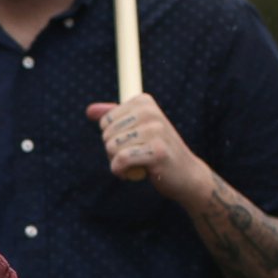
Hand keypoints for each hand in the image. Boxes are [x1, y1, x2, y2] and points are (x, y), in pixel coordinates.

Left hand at [86, 94, 201, 200]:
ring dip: (117, 163)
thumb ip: (114, 118)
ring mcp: (155, 130)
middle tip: (134, 157)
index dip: (112, 138)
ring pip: (112, 147)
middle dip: (113, 152)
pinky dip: (120, 171)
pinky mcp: (157, 151)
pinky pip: (121, 160)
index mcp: (144, 102)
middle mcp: (150, 112)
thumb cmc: (159, 151)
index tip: (131, 143)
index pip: (105, 121)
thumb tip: (89, 110)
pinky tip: (131, 174)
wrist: (187, 175)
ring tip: (135, 164)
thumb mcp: (137, 130)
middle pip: (107, 135)